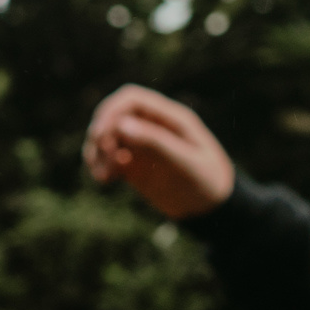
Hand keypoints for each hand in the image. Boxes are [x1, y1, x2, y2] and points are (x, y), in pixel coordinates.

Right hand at [85, 85, 235, 220]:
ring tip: (101, 176)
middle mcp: (153, 126)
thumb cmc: (207, 183)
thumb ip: (156, 143)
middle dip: (101, 134)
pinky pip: (108, 157)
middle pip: (113, 115)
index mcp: (170, 118)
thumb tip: (121, 125)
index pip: (132, 100)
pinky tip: (104, 180)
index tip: (100, 135)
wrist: (213, 209)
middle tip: (103, 159)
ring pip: (107, 137)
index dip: (111, 112)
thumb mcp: (186, 163)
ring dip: (96, 152)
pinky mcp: (133, 163)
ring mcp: (141, 144)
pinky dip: (100, 165)